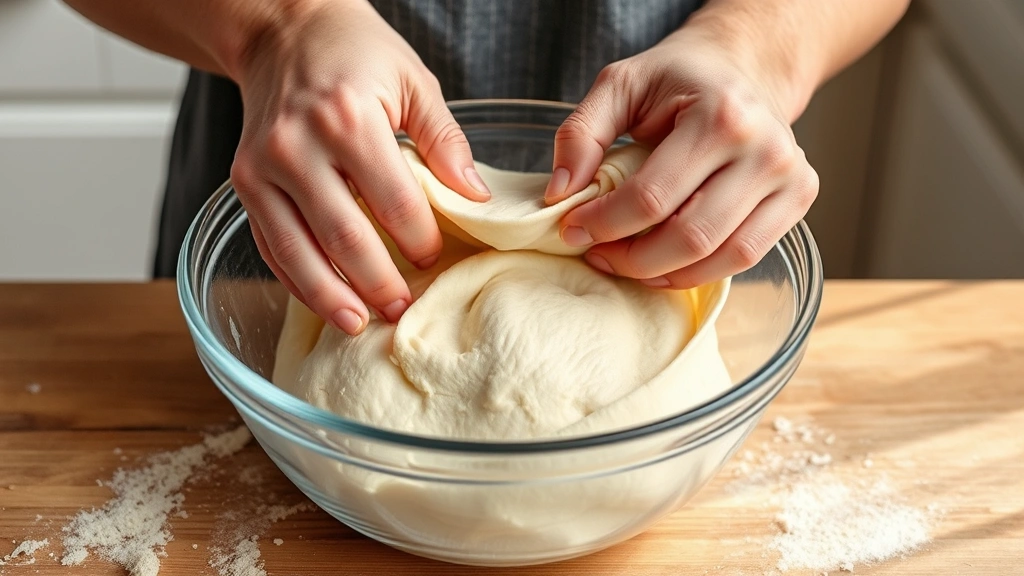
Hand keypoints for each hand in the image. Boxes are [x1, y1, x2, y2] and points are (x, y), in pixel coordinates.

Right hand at [229, 0, 489, 333]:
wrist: (283, 30)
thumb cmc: (355, 53)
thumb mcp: (414, 80)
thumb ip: (446, 141)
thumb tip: (477, 197)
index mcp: (348, 118)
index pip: (394, 202)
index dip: (419, 240)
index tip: (434, 259)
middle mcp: (298, 146)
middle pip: (345, 237)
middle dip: (378, 283)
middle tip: (404, 311)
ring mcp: (262, 167)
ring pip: (298, 252)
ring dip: (331, 297)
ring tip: (360, 324)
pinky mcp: (243, 183)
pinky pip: (269, 244)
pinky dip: (295, 279)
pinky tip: (322, 301)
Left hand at [546, 27, 818, 288]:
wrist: (746, 67)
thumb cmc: (680, 78)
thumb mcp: (620, 85)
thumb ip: (582, 133)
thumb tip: (560, 193)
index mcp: (722, 116)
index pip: (652, 197)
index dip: (605, 224)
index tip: (572, 230)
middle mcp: (766, 149)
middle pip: (690, 236)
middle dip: (632, 258)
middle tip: (597, 254)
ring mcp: (790, 178)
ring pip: (721, 258)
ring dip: (664, 273)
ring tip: (626, 261)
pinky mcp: (799, 198)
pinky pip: (745, 257)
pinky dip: (698, 272)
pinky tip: (664, 265)